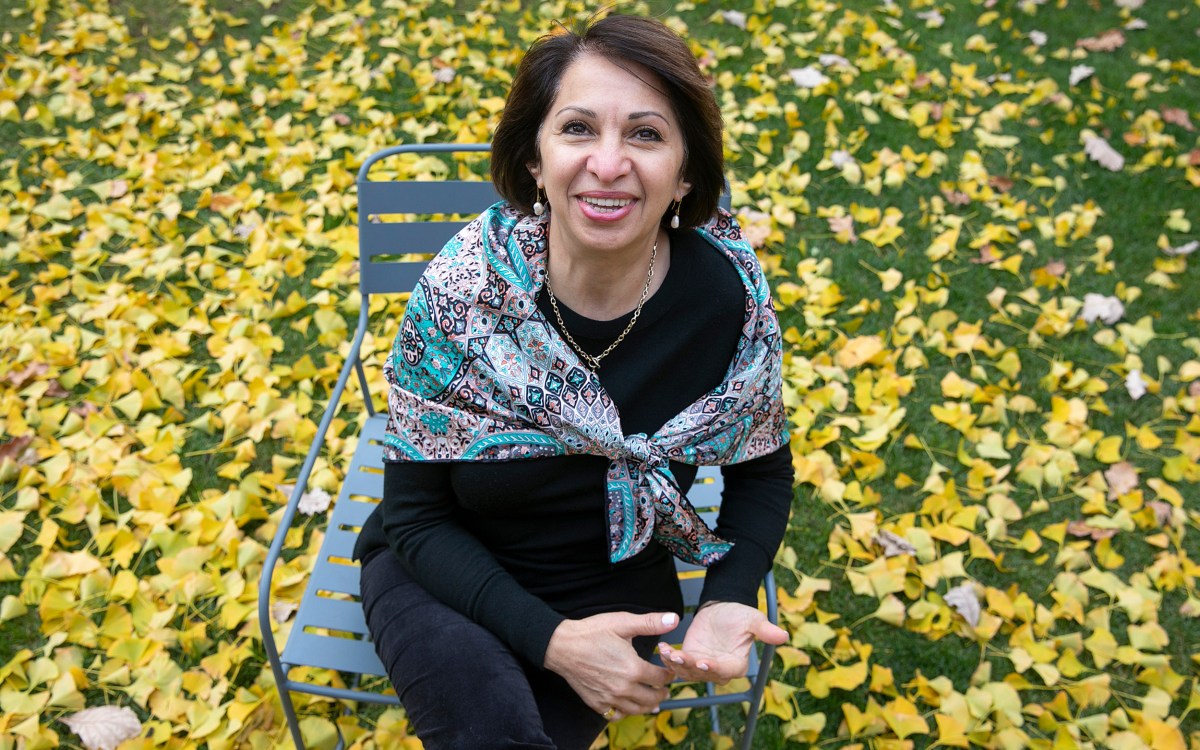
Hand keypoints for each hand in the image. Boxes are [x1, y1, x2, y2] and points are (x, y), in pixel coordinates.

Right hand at [544, 611, 679, 719]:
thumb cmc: (592, 632)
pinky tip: (628, 704)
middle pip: (652, 698)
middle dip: (662, 693)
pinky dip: (626, 712)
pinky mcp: (596, 703)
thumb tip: (674, 619)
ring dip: (648, 705)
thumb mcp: (623, 623)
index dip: (668, 675)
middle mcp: (623, 688)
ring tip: (652, 700)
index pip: (660, 678)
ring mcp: (609, 698)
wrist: (562, 646)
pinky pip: (616, 715)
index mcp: (633, 668)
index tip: (669, 672)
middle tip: (664, 689)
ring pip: (636, 710)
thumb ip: (650, 623)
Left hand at [656, 601, 786, 684]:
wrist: (722, 608)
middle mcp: (719, 670)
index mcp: (737, 665)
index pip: (726, 671)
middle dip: (692, 667)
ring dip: (677, 664)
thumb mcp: (753, 620)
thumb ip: (765, 630)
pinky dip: (669, 659)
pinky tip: (661, 650)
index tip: (704, 662)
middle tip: (680, 657)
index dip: (715, 668)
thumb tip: (784, 635)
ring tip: (667, 653)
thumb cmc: (740, 615)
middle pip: (704, 674)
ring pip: (689, 672)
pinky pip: (678, 664)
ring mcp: (703, 666)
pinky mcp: (689, 659)